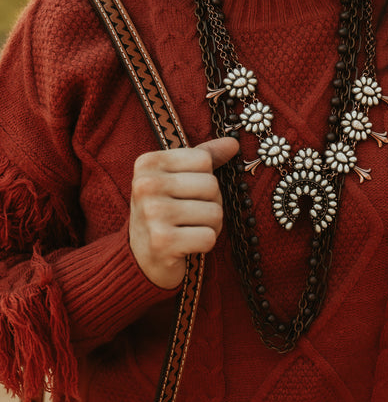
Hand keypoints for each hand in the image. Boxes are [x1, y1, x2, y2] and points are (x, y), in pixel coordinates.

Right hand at [129, 137, 238, 288]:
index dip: (205, 179)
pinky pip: (209, 237)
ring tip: (189, 230)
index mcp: (147, 162)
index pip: (204, 160)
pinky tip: (187, 245)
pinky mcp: (162, 242)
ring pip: (214, 213)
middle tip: (191, 216)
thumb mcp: (176, 178)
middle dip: (211, 204)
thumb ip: (203, 157)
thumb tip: (233, 143)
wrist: (140, 257)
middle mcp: (146, 185)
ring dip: (210, 226)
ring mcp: (152, 213)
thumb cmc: (163, 212)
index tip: (187, 193)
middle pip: (211, 186)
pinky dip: (205, 244)